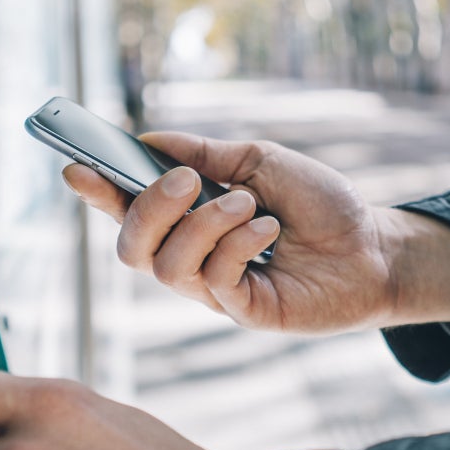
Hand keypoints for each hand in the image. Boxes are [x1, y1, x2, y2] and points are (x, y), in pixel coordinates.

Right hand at [64, 131, 449, 332]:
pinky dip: (236, 245)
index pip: (127, 211)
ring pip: (168, 266)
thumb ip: (207, 154)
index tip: (76, 167)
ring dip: (204, 224)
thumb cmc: (318, 205)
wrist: (374, 246)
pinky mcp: (243, 311)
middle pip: (131, 248)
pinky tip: (268, 230)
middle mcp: (192, 258)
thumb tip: (150, 138)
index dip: (97, 193)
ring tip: (248, 204)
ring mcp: (215, 290)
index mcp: (188, 219)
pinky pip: (213, 281)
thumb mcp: (260, 162)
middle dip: (148, 209)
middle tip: (184, 180)